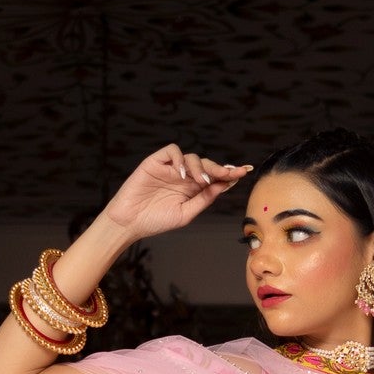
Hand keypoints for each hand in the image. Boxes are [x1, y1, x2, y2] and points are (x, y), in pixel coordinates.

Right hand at [104, 144, 252, 239]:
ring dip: (200, 167)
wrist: (129, 223)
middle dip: (220, 168)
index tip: (244, 172)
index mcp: (192, 189)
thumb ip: (204, 199)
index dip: (230, 173)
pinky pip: (172, 150)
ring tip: (200, 181)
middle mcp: (183, 176)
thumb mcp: (185, 213)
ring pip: (192, 157)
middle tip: (229, 173)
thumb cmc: (155, 221)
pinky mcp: (156, 162)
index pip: (214, 177)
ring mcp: (170, 168)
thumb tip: (223, 186)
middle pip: (207, 165)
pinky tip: (181, 174)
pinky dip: (180, 159)